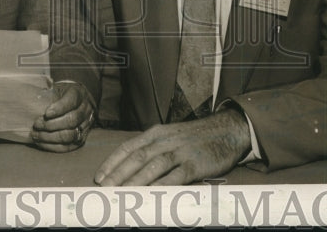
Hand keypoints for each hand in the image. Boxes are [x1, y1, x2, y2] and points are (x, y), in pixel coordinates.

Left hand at [31, 80, 95, 151]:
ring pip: (70, 135)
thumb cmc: (60, 94)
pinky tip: (41, 142)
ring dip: (50, 137)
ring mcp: (85, 126)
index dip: (59, 108)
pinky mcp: (81, 139)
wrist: (75, 102)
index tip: (46, 113)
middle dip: (51, 125)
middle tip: (37, 125)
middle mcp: (85, 110)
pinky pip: (68, 147)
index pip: (72, 101)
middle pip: (72, 120)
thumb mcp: (56, 88)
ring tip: (36, 135)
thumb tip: (33, 99)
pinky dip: (52, 146)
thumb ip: (48, 92)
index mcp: (79, 94)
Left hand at [95, 108, 251, 185]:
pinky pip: (175, 178)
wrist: (227, 130)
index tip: (99, 177)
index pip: (128, 147)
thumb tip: (130, 171)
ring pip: (152, 167)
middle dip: (118, 175)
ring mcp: (181, 152)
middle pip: (137, 158)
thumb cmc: (196, 137)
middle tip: (104, 190)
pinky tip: (150, 197)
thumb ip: (153, 149)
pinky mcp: (195, 165)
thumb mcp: (172, 135)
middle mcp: (166, 140)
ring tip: (121, 196)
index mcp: (157, 133)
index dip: (112, 162)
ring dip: (134, 182)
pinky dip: (161, 187)